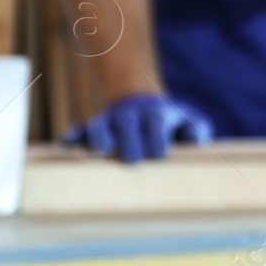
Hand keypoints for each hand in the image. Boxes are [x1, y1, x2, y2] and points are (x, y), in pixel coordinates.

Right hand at [64, 92, 213, 163]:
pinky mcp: (91, 130)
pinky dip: (72, 137)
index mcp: (156, 115)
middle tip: (134, 159)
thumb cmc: (171, 124)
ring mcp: (109, 122)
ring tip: (104, 150)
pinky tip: (67, 145)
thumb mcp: (190, 121)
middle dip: (129, 140)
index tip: (161, 153)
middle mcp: (130, 116)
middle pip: (126, 123)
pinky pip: (78, 130)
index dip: (157, 137)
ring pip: (99, 125)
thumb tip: (194, 140)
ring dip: (100, 136)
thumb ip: (199, 129)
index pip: (155, 122)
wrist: (142, 106)